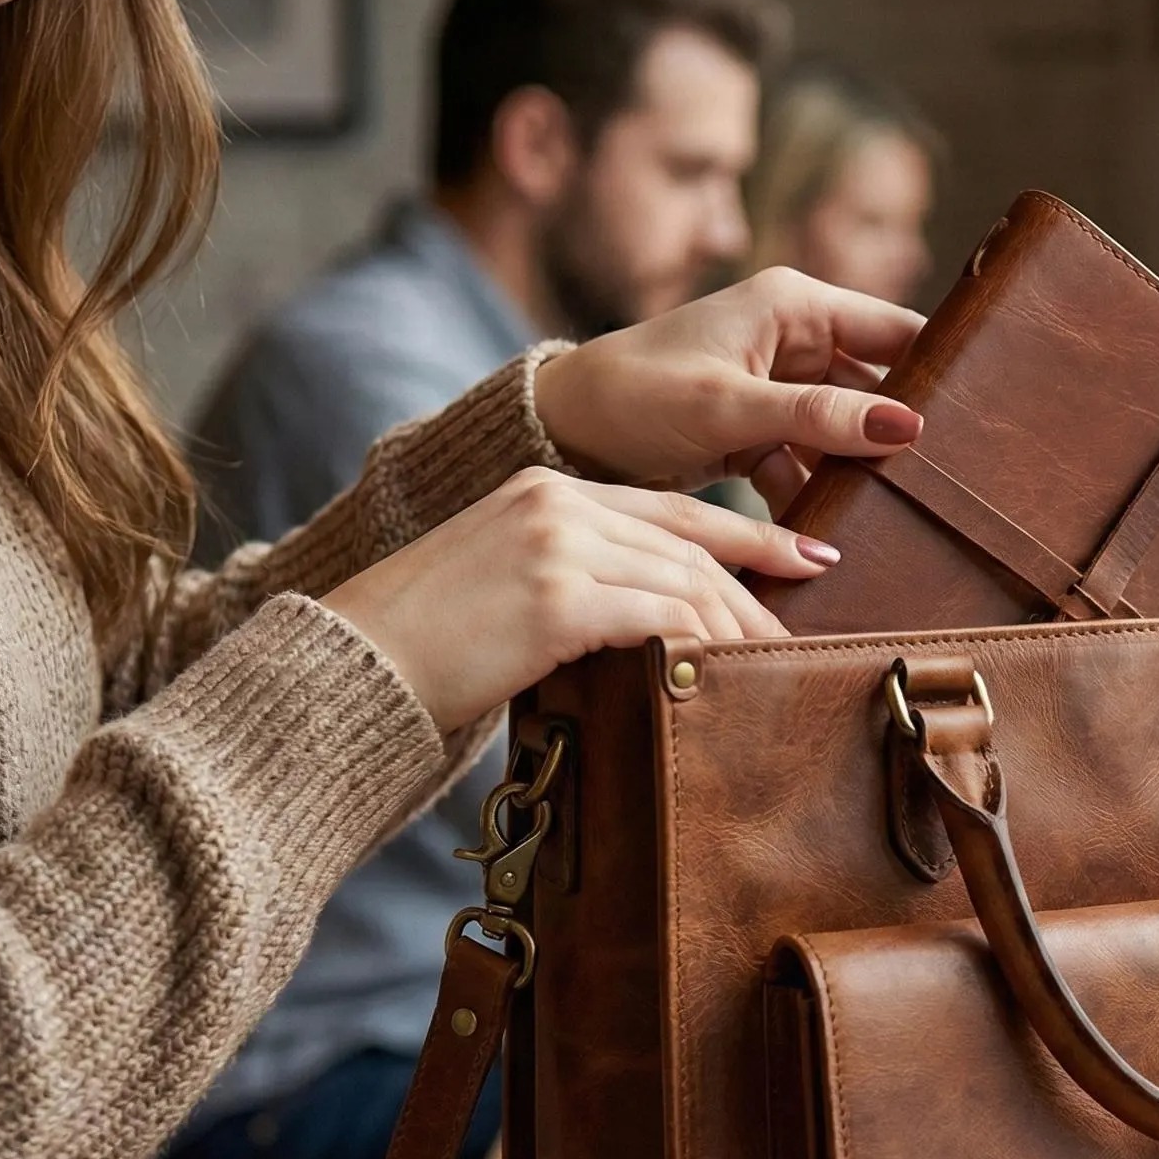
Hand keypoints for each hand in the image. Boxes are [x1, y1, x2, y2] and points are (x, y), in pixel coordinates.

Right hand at [324, 469, 835, 731]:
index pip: (670, 507)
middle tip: (809, 618)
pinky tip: (726, 671)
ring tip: (775, 662)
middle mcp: (554, 501)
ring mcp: (555, 544)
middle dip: (757, 582)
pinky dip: (701, 643)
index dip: (745, 531)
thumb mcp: (501, 589)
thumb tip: (646, 631)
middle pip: (687, 543)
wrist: (349, 669)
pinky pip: (660, 615)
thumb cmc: (419, 649)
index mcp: (543, 488)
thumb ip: (571, 585)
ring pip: (684, 578)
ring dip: (737, 625)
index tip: (801, 555)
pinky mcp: (556, 596)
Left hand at [531, 266, 924, 512]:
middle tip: (946, 485)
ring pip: (845, 434)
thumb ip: (820, 416)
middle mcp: (793, 340)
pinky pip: (809, 466)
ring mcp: (778, 390)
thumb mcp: (730, 406)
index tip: (983, 416)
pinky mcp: (759, 434)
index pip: (897, 328)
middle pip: (878, 386)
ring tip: (896, 522)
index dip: (940, 368)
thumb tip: (908, 426)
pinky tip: (833, 538)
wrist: (561, 437)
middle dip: (901, 434)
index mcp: (794, 305)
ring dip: (858, 476)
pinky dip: (817, 497)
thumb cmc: (634, 395)